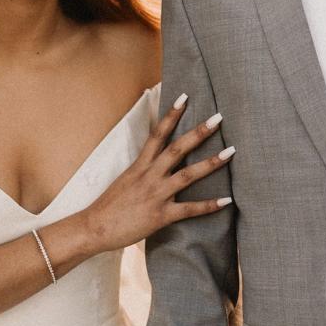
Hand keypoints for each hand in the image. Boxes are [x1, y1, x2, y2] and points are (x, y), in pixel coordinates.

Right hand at [78, 94, 233, 251]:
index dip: (171, 115)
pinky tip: (227, 200)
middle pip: (177, 149)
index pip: (157, 134)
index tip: (184, 98)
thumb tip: (156, 161)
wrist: (94, 228)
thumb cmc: (109, 205)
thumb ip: (143, 170)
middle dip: (199, 132)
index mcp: (140, 165)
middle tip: (218, 118)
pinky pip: (189, 209)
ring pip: (187, 175)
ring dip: (210, 163)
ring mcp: (156, 195)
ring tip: (230, 152)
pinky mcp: (160, 215)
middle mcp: (150, 176)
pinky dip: (209, 205)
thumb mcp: (126, 179)